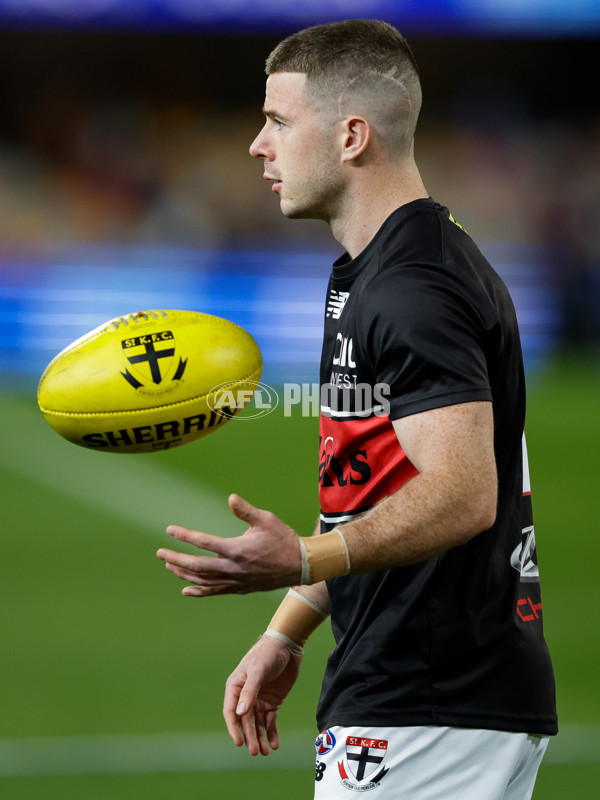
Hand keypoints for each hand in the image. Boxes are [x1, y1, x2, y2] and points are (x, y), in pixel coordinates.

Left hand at [156, 494, 302, 594]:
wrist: (300, 565)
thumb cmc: (283, 539)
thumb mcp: (266, 520)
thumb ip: (245, 510)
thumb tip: (230, 498)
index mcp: (237, 549)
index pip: (204, 542)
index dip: (185, 536)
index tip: (170, 530)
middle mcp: (233, 568)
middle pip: (197, 566)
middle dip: (176, 559)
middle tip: (160, 553)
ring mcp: (235, 580)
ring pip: (203, 580)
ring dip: (184, 574)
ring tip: (169, 566)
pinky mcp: (240, 588)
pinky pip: (215, 591)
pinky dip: (199, 591)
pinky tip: (186, 590)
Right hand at [224, 634, 302, 755]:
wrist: (287, 645)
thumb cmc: (267, 654)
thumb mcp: (258, 671)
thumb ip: (249, 692)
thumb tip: (240, 713)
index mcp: (236, 687)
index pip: (231, 711)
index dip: (234, 728)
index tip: (239, 742)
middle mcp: (245, 695)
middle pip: (245, 721)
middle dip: (249, 737)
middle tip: (254, 752)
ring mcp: (259, 699)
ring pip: (257, 724)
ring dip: (260, 738)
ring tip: (265, 752)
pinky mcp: (272, 701)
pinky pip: (270, 720)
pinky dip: (272, 732)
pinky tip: (275, 743)